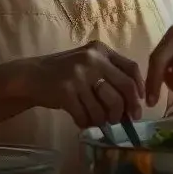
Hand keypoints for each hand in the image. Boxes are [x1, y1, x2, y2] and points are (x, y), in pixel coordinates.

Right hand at [17, 40, 145, 128]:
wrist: (32, 75)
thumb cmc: (66, 71)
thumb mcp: (89, 62)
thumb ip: (110, 73)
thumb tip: (134, 102)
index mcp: (101, 50)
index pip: (131, 68)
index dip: (139, 88)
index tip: (140, 103)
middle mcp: (92, 59)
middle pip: (124, 89)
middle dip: (127, 109)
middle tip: (123, 120)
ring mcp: (79, 75)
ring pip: (105, 107)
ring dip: (103, 120)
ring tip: (98, 121)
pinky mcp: (66, 92)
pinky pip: (85, 116)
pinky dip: (86, 123)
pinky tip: (82, 121)